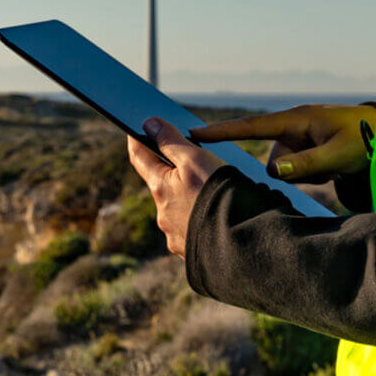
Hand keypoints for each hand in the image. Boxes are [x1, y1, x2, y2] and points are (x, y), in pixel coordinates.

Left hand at [127, 118, 224, 258]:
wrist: (239, 241)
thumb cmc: (216, 195)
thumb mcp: (194, 159)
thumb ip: (171, 141)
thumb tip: (150, 124)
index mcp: (160, 188)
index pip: (139, 157)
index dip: (136, 140)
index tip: (136, 127)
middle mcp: (163, 213)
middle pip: (162, 184)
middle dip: (171, 173)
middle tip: (187, 159)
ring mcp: (176, 234)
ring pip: (178, 208)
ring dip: (188, 198)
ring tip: (209, 191)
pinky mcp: (192, 250)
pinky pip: (192, 229)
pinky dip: (200, 219)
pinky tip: (216, 216)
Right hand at [190, 103, 375, 183]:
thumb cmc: (364, 139)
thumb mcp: (337, 154)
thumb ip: (305, 164)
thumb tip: (272, 171)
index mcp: (295, 119)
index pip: (250, 127)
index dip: (221, 132)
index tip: (193, 134)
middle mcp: (293, 126)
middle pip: (273, 159)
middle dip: (294, 170)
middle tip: (325, 167)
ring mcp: (299, 138)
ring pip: (286, 169)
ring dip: (306, 175)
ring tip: (334, 167)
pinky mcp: (306, 149)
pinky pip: (297, 170)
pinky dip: (313, 174)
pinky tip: (334, 169)